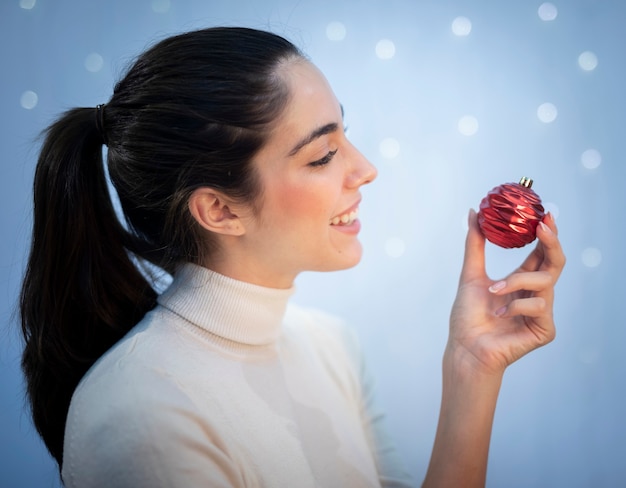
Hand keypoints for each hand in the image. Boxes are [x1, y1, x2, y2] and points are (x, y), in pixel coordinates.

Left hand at [447, 209, 565, 376]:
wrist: (464, 347)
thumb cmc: (467, 316)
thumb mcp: (471, 274)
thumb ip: (475, 243)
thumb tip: (473, 212)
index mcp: (521, 281)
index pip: (540, 253)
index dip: (545, 234)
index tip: (543, 214)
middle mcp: (534, 294)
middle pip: (555, 263)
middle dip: (552, 242)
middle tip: (543, 226)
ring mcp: (541, 313)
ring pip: (545, 282)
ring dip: (515, 282)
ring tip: (493, 291)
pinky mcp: (544, 330)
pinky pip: (539, 306)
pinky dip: (516, 305)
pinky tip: (500, 315)